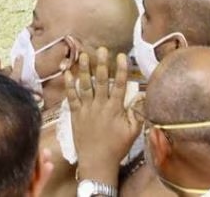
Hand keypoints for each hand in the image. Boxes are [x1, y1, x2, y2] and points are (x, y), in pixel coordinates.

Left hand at [66, 48, 141, 180]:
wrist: (97, 161)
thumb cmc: (117, 147)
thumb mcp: (133, 132)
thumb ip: (138, 114)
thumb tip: (143, 97)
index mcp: (115, 109)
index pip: (120, 85)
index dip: (121, 70)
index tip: (121, 56)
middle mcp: (100, 106)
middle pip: (101, 81)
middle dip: (102, 64)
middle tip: (102, 49)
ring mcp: (87, 109)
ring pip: (85, 85)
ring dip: (84, 69)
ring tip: (84, 55)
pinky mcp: (75, 113)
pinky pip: (71, 96)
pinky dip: (68, 84)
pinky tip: (66, 72)